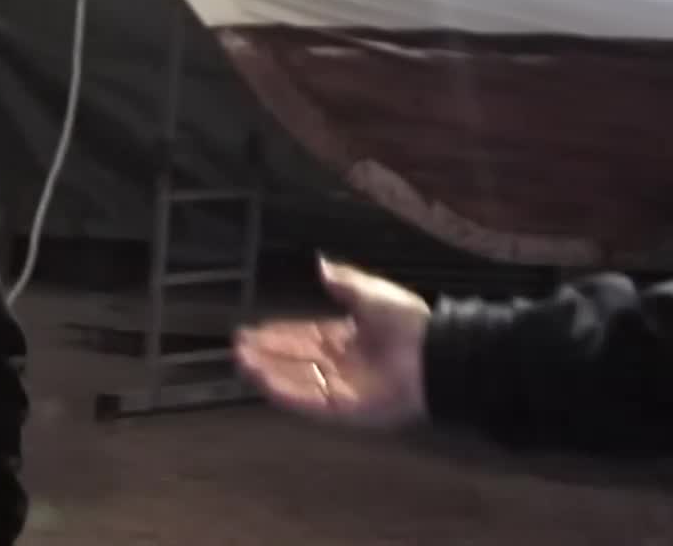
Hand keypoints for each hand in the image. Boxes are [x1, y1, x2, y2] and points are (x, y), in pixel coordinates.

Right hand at [233, 255, 430, 429]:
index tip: (253, 330)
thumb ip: (344, 283)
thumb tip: (320, 263)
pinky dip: (285, 391)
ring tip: (242, 361)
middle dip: (267, 353)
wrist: (434, 355)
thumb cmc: (408, 323)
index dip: (279, 334)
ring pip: (296, 379)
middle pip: (294, 359)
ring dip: (269, 371)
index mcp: (347, 337)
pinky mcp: (344, 409)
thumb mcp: (372, 293)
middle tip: (238, 346)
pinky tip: (263, 381)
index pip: (304, 337)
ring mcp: (341, 388)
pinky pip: (308, 401)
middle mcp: (340, 364)